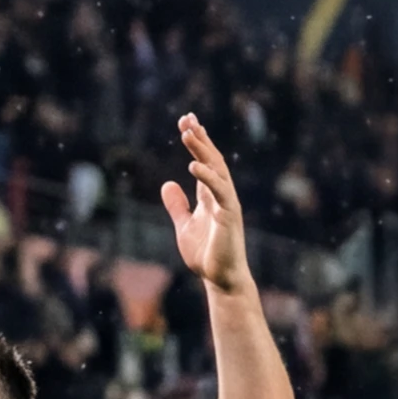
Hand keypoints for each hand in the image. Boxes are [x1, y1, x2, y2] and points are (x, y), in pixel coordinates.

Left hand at [161, 114, 251, 293]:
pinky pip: (220, 191)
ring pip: (217, 170)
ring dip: (203, 150)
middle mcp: (221, 196)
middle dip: (200, 138)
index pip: (205, 162)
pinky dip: (208, 177)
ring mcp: (227, 204)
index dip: (197, 142)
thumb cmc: (207, 255)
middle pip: (212, 160)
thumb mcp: (184, 226)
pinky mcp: (229, 216)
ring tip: (189, 133)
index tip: (186, 122)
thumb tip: (168, 183)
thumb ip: (178, 205)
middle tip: (187, 118)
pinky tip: (194, 164)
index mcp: (211, 196)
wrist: (221, 280)